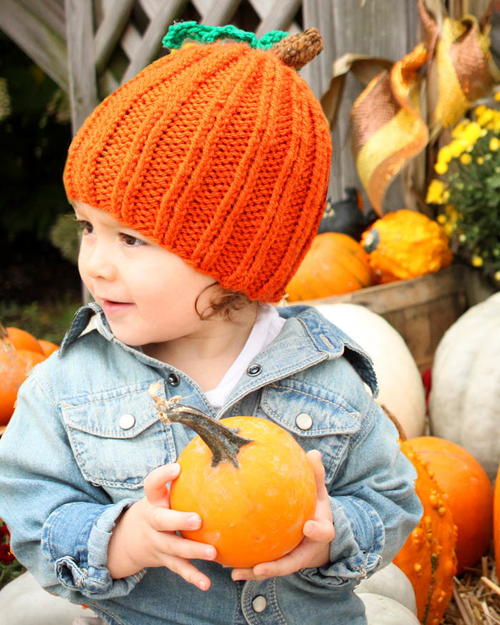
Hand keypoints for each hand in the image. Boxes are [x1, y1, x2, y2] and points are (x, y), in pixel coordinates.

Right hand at [107, 463, 215, 590]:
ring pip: (173, 547)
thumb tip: (212, 447)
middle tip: (198, 519)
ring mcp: (157, 542)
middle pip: (162, 521)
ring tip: (213, 553)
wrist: (130, 539)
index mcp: (153, 500)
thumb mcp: (161, 492)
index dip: (162, 476)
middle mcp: (152, 521)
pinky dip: (192, 577)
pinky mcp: (164, 559)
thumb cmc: (158, 506)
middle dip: (178, 520)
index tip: (176, 468)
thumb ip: (181, 477)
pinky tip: (207, 583)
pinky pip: (179, 568)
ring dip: (193, 551)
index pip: (152, 484)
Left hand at [231, 450, 334, 580]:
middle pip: (292, 563)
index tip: (309, 526)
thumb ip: (316, 474)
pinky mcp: (278, 562)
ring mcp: (291, 559)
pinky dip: (245, 567)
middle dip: (276, 567)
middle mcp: (305, 550)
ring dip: (254, 572)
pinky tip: (227, 564)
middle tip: (261, 568)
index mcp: (320, 532)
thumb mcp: (319, 491)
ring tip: (235, 572)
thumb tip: (314, 454)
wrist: (317, 531)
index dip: (318, 531)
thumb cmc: (315, 507)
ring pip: (273, 569)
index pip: (323, 532)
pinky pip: (260, 565)